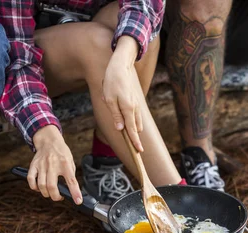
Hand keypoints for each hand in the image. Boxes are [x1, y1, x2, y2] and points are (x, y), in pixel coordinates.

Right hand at [28, 126, 81, 203]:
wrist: (49, 140)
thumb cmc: (61, 153)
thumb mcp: (70, 161)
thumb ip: (70, 174)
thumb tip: (70, 190)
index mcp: (65, 164)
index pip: (71, 181)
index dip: (75, 193)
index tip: (78, 201)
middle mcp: (53, 165)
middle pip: (52, 186)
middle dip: (56, 197)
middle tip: (59, 197)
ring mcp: (42, 165)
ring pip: (41, 185)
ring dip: (46, 193)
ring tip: (50, 193)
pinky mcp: (33, 165)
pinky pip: (30, 180)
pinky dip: (34, 187)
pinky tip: (39, 188)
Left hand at [103, 36, 143, 151]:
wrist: (121, 66)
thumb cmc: (112, 82)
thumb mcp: (109, 99)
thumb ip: (116, 115)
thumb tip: (121, 129)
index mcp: (127, 109)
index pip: (131, 130)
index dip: (134, 142)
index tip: (139, 152)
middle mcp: (134, 109)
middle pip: (135, 128)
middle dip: (135, 139)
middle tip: (136, 151)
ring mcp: (136, 105)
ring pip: (136, 123)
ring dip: (133, 131)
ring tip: (132, 140)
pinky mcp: (135, 102)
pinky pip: (135, 116)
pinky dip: (133, 123)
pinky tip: (128, 124)